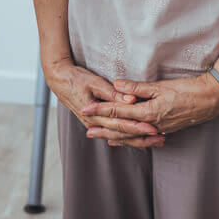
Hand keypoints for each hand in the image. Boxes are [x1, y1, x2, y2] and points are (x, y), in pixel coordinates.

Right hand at [43, 58, 164, 148]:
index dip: (138, 127)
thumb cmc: (75, 78)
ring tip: (156, 141)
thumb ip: (113, 93)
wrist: (58, 79)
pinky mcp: (96, 122)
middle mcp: (95, 124)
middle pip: (122, 135)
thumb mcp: (94, 82)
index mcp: (94, 115)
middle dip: (142, 138)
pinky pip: (114, 133)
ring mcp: (95, 125)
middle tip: (161, 139)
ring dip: (138, 140)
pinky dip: (128, 137)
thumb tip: (131, 99)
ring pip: (120, 137)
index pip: (121, 124)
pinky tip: (140, 140)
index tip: (153, 129)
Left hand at [80, 73, 218, 138]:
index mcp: (148, 112)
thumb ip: (137, 87)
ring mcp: (159, 128)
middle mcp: (152, 124)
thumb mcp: (161, 86)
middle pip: (122, 128)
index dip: (101, 110)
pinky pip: (143, 137)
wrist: (211, 100)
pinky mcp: (166, 129)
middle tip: (87, 131)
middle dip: (104, 129)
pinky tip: (126, 139)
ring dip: (116, 136)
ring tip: (102, 137)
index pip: (119, 111)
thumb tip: (117, 84)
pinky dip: (131, 138)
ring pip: (133, 135)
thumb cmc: (188, 90)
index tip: (85, 109)